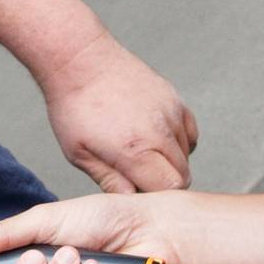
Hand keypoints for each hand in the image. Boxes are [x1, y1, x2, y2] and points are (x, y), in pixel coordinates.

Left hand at [35, 33, 197, 193]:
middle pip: (183, 175)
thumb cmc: (74, 106)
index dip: (155, 196)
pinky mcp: (175, 99)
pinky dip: (178, 142)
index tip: (137, 191)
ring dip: (170, 161)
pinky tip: (154, 139)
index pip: (170, 188)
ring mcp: (171, 112)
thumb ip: (110, 181)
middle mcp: (160, 131)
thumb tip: (131, 203)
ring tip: (140, 154)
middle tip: (135, 176)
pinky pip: (190, 132)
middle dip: (163, 182)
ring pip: (187, 154)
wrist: (80, 60)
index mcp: (135, 149)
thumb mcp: (80, 154)